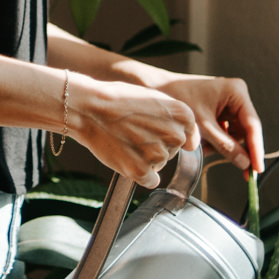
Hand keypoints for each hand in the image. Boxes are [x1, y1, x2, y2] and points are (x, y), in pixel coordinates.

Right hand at [67, 78, 197, 186]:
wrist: (89, 108)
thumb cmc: (117, 99)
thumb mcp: (153, 98)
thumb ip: (172, 118)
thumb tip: (184, 138)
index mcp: (183, 114)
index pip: (189, 138)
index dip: (169, 136)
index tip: (157, 134)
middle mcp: (175, 135)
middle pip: (173, 152)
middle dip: (157, 146)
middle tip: (134, 133)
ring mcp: (159, 155)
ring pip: (159, 165)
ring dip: (145, 159)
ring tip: (125, 141)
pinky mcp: (141, 171)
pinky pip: (149, 180)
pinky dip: (138, 173)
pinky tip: (125, 158)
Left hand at [154, 74, 264, 172]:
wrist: (158, 89)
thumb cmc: (177, 97)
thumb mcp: (203, 125)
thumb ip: (225, 145)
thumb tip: (244, 163)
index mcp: (236, 92)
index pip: (252, 125)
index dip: (256, 149)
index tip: (257, 168)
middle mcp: (236, 96)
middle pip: (245, 131)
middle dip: (233, 147)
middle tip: (236, 168)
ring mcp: (229, 104)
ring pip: (235, 135)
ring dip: (222, 146)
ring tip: (204, 147)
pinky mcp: (220, 111)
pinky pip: (226, 132)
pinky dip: (216, 141)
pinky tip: (203, 144)